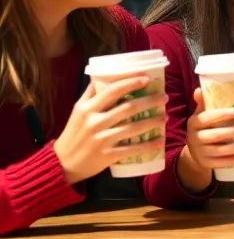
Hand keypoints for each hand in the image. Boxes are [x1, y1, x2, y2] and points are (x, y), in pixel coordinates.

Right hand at [52, 76, 168, 185]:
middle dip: (150, 101)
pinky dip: (148, 145)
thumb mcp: (78, 111)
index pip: (112, 91)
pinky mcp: (107, 155)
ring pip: (133, 128)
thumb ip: (91, 93)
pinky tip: (160, 141)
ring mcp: (101, 139)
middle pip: (128, 108)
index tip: (147, 78)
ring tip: (165, 117)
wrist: (62, 164)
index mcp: (87, 109)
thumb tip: (104, 74)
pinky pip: (132, 149)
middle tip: (164, 97)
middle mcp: (94, 122)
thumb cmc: (73, 133)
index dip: (131, 83)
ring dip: (153, 122)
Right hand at [178, 89, 233, 191]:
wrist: (194, 151)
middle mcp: (194, 138)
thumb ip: (204, 102)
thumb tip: (201, 88)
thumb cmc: (203, 127)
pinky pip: (219, 163)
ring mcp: (199, 152)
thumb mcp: (201, 114)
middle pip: (215, 135)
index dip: (222, 114)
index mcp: (194, 122)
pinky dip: (232, 160)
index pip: (207, 118)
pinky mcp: (204, 163)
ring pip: (219, 150)